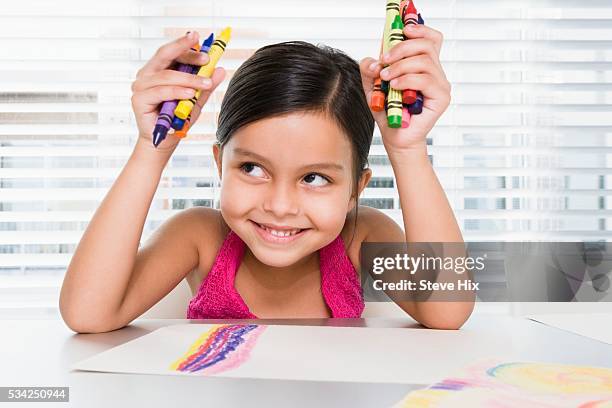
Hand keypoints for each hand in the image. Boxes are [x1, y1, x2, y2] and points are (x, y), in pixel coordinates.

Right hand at [130, 31, 225, 152]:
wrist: (165, 141)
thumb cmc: (178, 119)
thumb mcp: (196, 100)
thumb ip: (206, 85)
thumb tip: (220, 69)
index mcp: (159, 69)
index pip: (172, 52)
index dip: (187, 46)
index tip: (204, 43)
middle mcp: (147, 74)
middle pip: (165, 54)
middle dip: (185, 50)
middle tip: (205, 54)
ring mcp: (141, 86)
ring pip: (167, 75)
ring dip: (189, 78)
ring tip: (205, 83)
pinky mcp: (138, 100)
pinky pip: (161, 91)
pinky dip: (177, 91)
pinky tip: (189, 93)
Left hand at [360, 24, 450, 152]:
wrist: (395, 137)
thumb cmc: (389, 112)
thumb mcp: (373, 87)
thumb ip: (369, 70)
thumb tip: (374, 61)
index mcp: (423, 65)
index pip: (430, 38)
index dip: (418, 29)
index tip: (400, 29)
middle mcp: (435, 72)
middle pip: (426, 44)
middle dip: (401, 47)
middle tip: (384, 59)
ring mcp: (440, 84)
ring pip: (424, 61)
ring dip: (400, 66)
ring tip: (385, 78)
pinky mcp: (441, 97)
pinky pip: (425, 80)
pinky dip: (406, 80)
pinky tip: (394, 87)